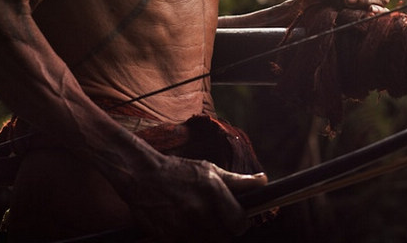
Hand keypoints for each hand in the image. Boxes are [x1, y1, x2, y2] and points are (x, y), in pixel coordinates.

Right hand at [130, 155, 266, 242]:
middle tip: (217, 222)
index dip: (240, 223)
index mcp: (213, 191)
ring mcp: (182, 227)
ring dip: (207, 238)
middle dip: (224, 233)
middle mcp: (199, 210)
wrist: (142, 176)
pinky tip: (186, 228)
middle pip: (225, 239)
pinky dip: (190, 240)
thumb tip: (263, 181)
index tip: (237, 220)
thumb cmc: (178, 171)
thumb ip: (238, 181)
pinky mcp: (167, 238)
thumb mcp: (210, 170)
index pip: (239, 222)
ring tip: (200, 223)